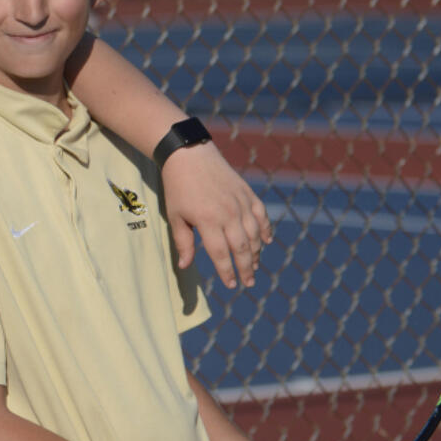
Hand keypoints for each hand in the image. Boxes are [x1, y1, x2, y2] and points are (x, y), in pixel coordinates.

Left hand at [160, 141, 270, 288]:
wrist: (189, 155)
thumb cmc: (178, 187)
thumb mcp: (175, 216)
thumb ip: (183, 242)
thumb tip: (185, 266)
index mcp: (208, 220)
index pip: (221, 254)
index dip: (227, 272)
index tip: (230, 285)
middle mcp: (228, 213)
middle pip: (242, 248)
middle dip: (246, 268)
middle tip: (248, 282)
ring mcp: (240, 202)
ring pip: (254, 234)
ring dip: (256, 252)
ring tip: (253, 267)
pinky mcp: (247, 193)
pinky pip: (261, 215)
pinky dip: (265, 229)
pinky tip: (265, 241)